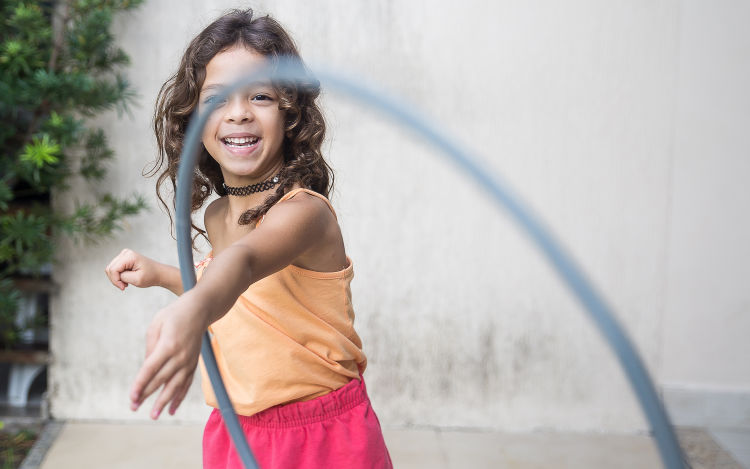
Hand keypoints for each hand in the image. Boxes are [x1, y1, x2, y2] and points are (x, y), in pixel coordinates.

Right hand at [105, 249, 161, 289]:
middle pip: (110, 268)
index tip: (123, 288)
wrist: (158, 273)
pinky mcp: (123, 258)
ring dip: (117, 278)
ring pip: (110, 269)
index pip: (113, 269)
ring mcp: (124, 254)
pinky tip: (126, 279)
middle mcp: (125, 253)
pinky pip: (114, 268)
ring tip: (126, 283)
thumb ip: (122, 277)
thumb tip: (113, 274)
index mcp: (129, 256)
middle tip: (124, 286)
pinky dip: (118, 276)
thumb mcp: (137, 280)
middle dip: (115, 279)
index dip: (115, 281)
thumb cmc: (150, 276)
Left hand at [129, 292, 206, 417]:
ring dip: (163, 402)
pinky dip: (179, 397)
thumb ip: (150, 347)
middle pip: (161, 380)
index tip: (132, 397)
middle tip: (133, 407)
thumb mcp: (156, 325)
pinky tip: (171, 409)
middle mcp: (180, 356)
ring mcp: (189, 361)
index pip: (150, 369)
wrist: (200, 309)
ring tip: (154, 415)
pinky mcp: (194, 364)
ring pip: (175, 386)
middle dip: (146, 395)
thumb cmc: (174, 315)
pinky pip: (186, 384)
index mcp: (168, 345)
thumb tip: (146, 369)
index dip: (140, 384)